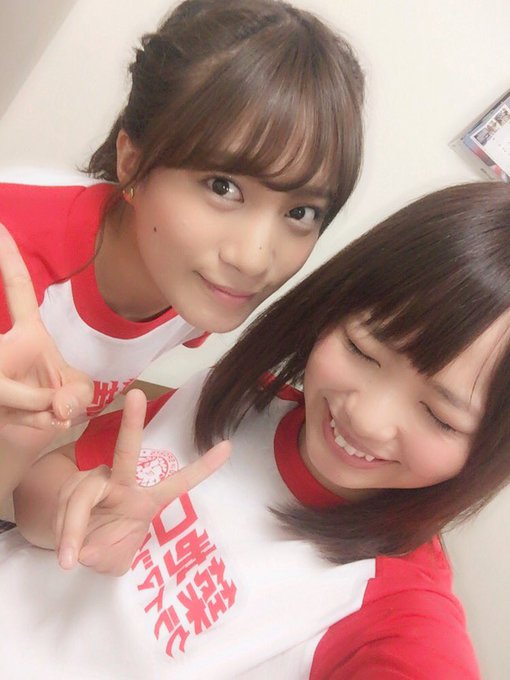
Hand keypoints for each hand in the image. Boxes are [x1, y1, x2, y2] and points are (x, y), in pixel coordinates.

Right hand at [0, 223, 92, 441]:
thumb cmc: (49, 410)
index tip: (0, 225)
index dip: (9, 258)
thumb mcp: (77, 395)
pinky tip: (44, 423)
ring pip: (7, 390)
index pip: (19, 289)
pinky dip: (31, 421)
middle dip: (28, 394)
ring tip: (51, 418)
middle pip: (11, 349)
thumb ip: (77, 393)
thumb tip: (58, 406)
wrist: (20, 446)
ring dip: (33, 409)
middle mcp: (2, 347)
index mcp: (28, 335)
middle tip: (55, 409)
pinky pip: (5, 402)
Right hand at [54, 389, 230, 575]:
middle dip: (131, 423)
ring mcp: (94, 483)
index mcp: (146, 501)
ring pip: (81, 496)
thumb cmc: (106, 545)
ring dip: (74, 530)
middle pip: (126, 451)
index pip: (177, 483)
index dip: (202, 468)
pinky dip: (64, 538)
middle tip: (135, 394)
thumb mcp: (115, 560)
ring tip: (70, 557)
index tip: (228, 447)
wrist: (72, 542)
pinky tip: (66, 555)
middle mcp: (122, 484)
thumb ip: (109, 557)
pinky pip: (66, 511)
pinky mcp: (71, 489)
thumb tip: (88, 551)